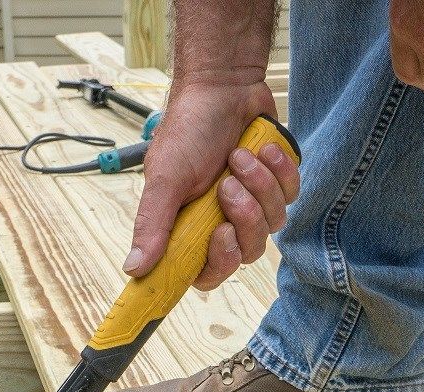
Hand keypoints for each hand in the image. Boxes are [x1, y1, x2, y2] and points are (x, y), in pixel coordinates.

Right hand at [124, 81, 300, 290]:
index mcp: (190, 228)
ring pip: (272, 224)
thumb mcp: (165, 178)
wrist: (224, 86)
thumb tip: (133, 268)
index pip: (207, 273)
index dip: (218, 263)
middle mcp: (221, 221)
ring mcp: (252, 204)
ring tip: (240, 156)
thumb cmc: (189, 128)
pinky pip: (290, 195)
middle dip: (244, 217)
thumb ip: (153, 225)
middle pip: (246, 252)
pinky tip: (262, 149)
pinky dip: (278, 171)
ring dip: (259, 187)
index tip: (219, 234)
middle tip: (228, 184)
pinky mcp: (277, 185)